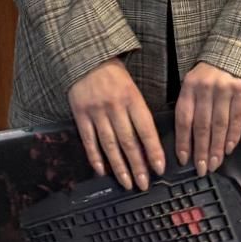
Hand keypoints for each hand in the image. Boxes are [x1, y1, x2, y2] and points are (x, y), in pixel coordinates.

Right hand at [68, 58, 165, 190]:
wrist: (86, 57)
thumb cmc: (113, 74)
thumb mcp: (131, 87)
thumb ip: (138, 112)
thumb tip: (147, 143)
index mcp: (131, 97)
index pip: (146, 129)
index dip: (153, 150)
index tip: (160, 168)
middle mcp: (114, 106)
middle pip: (128, 141)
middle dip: (138, 166)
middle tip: (144, 184)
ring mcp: (96, 111)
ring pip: (109, 144)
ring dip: (119, 166)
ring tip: (127, 183)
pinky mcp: (80, 114)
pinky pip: (88, 140)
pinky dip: (95, 157)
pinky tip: (102, 171)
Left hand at [175, 61, 240, 175]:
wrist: (231, 52)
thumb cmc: (208, 75)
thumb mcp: (193, 84)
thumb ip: (190, 105)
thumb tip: (185, 140)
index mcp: (189, 85)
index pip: (184, 118)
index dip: (183, 141)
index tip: (184, 159)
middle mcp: (206, 87)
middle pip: (202, 125)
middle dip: (201, 150)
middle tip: (202, 168)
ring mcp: (225, 88)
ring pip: (219, 125)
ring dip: (216, 148)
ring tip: (214, 164)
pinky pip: (237, 118)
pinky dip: (233, 136)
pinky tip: (228, 149)